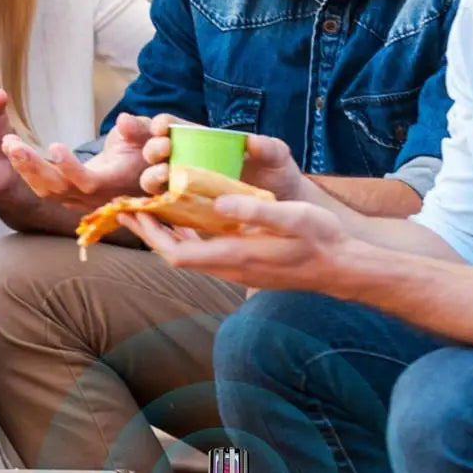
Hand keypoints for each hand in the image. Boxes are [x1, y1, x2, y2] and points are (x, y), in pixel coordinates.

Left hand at [2, 112, 153, 210]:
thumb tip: (125, 120)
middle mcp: (94, 197)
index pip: (88, 182)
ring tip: (9, 144)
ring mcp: (79, 199)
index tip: (55, 146)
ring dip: (25, 168)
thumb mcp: (148, 136)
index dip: (70, 168)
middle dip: (34, 167)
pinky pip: (43, 189)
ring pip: (46, 191)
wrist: (139, 175)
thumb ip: (138, 129)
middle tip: (13, 145)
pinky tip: (13, 150)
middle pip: (59, 189)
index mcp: (114, 182)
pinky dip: (26, 171)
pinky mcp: (68, 196)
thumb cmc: (143, 152)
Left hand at [117, 195, 356, 291]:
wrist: (342, 268)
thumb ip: (255, 212)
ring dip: (167, 234)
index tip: (135, 212)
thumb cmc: (322, 241)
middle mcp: (231, 267)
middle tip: (130, 207)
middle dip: (150, 233)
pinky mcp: (244, 264)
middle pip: (177, 255)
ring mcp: (237, 268)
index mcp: (237, 256)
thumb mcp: (294, 218)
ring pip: (190, 254)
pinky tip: (186, 216)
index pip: (179, 254)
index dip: (152, 236)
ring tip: (149, 208)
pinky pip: (205, 251)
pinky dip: (188, 234)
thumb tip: (216, 203)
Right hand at [141, 114, 309, 200]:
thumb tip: (252, 141)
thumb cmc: (277, 175)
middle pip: (156, 153)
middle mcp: (188, 163)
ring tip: (164, 176)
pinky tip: (156, 206)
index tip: (162, 127)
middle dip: (152, 148)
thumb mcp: (277, 157)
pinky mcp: (186, 213)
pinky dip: (155, 207)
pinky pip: (164, 210)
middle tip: (163, 150)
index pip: (172, 127)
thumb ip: (268, 147)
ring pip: (153, 181)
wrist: (282, 209)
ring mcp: (185, 189)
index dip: (161, 124)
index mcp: (203, 142)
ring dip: (151, 177)